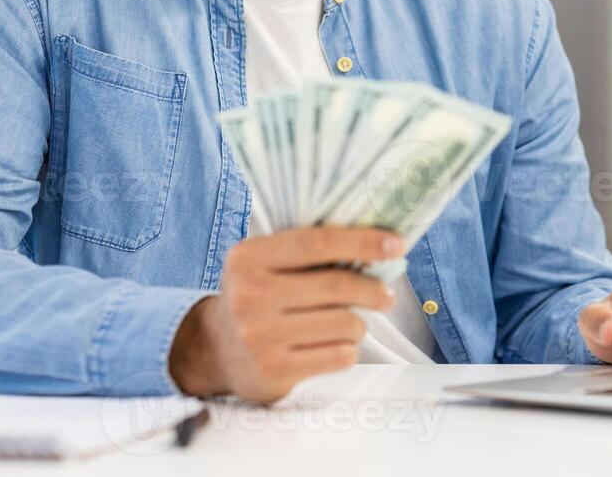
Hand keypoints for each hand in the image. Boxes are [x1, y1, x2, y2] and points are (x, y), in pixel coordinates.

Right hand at [168, 226, 402, 401]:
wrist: (216, 350)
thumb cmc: (257, 297)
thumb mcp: (266, 264)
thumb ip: (310, 252)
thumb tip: (379, 246)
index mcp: (249, 258)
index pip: (317, 242)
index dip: (361, 241)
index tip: (395, 244)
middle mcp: (249, 295)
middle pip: (336, 286)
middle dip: (373, 290)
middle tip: (387, 296)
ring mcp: (259, 336)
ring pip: (343, 323)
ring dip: (359, 324)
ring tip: (350, 325)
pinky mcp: (273, 370)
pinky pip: (338, 356)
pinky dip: (348, 349)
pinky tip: (336, 346)